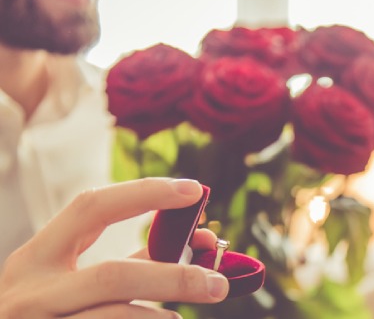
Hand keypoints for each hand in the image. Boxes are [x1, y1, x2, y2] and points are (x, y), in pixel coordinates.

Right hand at [0, 178, 229, 317]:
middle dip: (172, 277)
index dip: (144, 193)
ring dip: (157, 317)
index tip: (193, 191)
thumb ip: (131, 262)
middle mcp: (30, 292)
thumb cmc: (48, 314)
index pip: (91, 207)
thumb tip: (200, 241)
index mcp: (35, 258)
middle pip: (112, 276)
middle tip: (219, 284)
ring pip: (111, 318)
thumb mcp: (70, 284)